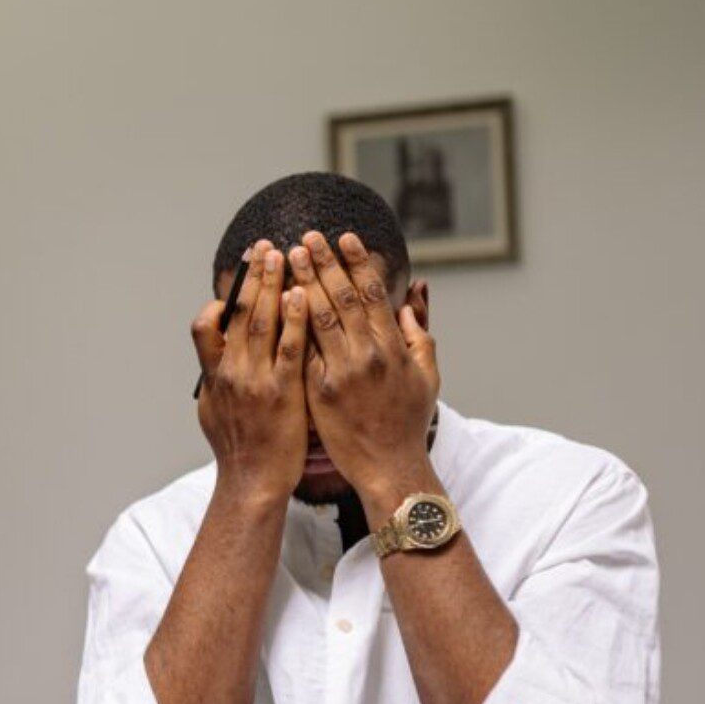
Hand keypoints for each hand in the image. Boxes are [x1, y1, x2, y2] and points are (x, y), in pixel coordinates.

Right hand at [193, 242, 310, 500]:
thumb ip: (216, 378)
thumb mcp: (213, 410)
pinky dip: (295, 319)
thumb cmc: (238, 450)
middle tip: (266, 246)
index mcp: (214, 376)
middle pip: (240, 313)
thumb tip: (213, 354)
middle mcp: (231, 373)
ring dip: (274, 285)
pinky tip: (304, 296)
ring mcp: (256, 381)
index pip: (208, 323)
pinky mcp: (283, 392)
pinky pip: (290, 348)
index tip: (240, 271)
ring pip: (263, 323)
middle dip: (254, 276)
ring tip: (287, 256)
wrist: (252, 482)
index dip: (225, 293)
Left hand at [289, 230, 438, 510]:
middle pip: (342, 298)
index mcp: (393, 347)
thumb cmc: (408, 421)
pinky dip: (290, 324)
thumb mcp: (427, 375)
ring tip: (287, 258)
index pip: (373, 293)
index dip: (357, 262)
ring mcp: (341, 373)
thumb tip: (414, 295)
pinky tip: (277, 302)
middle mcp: (367, 355)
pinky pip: (301, 351)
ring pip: (317, 318)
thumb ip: (418, 333)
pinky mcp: (319, 392)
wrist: (389, 467)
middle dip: (324, 264)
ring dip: (302, 283)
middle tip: (306, 237)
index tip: (344, 237)